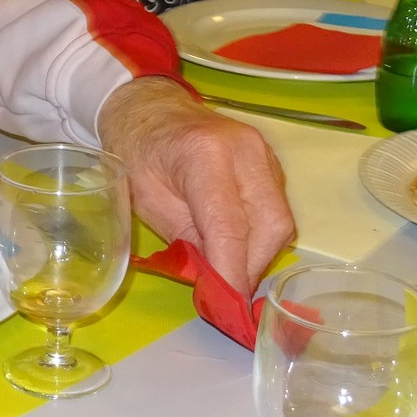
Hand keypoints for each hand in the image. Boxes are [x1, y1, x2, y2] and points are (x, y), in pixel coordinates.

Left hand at [98, 77, 295, 295]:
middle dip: (251, 267)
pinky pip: (275, 209)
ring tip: (227, 269)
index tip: (229, 307)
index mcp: (205, 154)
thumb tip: (217, 281)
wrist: (149, 108)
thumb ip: (185, 239)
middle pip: (270, 226)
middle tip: (226, 292)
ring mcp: (263, 153)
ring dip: (258, 255)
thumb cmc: (137, 151)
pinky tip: (234, 245)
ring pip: (280, 222)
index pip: (230, 226)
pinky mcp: (270, 162)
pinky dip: (258, 236)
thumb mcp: (145, 199)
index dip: (233, 272)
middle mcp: (245, 150)